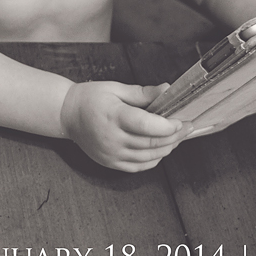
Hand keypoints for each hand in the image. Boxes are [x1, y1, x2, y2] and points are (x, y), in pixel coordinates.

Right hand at [60, 81, 190, 171]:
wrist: (67, 115)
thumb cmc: (90, 98)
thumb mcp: (115, 88)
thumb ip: (142, 93)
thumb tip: (167, 90)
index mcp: (113, 116)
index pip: (146, 125)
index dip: (168, 126)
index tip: (181, 120)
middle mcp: (112, 138)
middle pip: (152, 143)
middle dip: (174, 136)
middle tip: (187, 128)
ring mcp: (111, 153)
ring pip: (149, 157)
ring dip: (168, 148)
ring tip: (177, 138)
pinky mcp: (111, 163)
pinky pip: (140, 166)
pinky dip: (154, 159)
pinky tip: (161, 149)